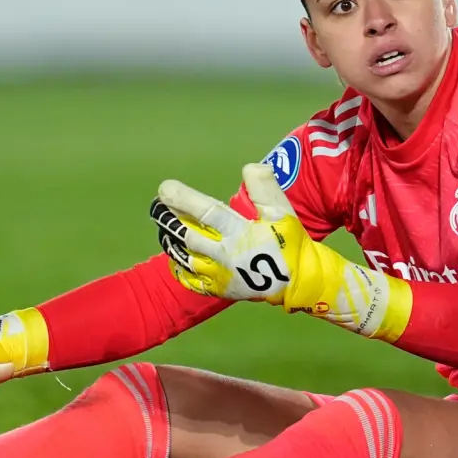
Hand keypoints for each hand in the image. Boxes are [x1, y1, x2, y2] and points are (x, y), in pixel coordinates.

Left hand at [153, 161, 411, 339]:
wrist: (299, 282)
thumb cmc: (290, 242)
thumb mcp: (283, 212)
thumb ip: (265, 188)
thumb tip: (249, 167)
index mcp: (240, 232)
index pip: (206, 212)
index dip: (183, 199)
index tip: (165, 188)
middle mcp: (225, 254)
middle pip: (186, 235)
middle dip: (167, 219)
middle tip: (157, 206)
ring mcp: (220, 274)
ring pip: (184, 257)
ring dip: (170, 240)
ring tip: (165, 227)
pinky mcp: (220, 289)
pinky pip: (191, 279)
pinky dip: (180, 266)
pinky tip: (176, 256)